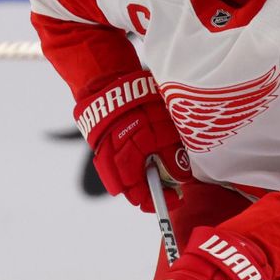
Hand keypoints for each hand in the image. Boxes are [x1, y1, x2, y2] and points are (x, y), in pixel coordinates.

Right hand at [74, 71, 193, 211]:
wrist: (110, 80)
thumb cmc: (142, 102)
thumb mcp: (165, 128)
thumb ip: (172, 156)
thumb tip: (181, 178)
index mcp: (128, 157)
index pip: (141, 194)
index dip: (159, 200)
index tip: (175, 197)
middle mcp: (112, 161)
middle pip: (129, 191)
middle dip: (148, 192)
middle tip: (167, 187)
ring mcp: (102, 154)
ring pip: (119, 181)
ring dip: (137, 181)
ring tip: (154, 174)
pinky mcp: (98, 146)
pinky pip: (112, 167)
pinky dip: (127, 170)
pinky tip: (140, 162)